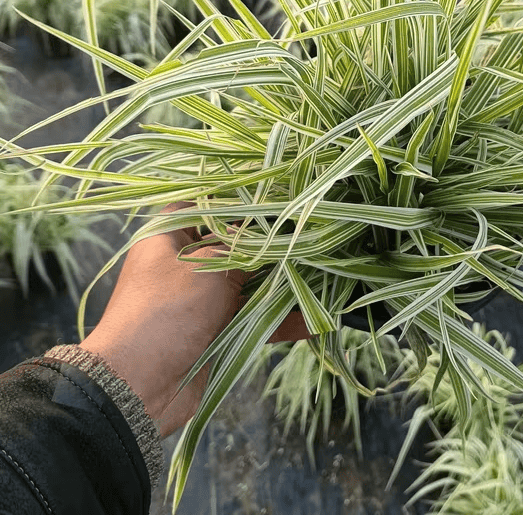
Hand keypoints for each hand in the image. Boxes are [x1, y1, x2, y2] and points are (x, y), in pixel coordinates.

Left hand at [80, 202, 311, 438]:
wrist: (137, 387)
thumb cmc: (166, 311)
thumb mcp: (208, 268)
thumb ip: (244, 249)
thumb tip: (273, 232)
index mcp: (170, 237)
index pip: (208, 206)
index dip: (242, 202)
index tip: (280, 200)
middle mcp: (186, 264)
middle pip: (237, 244)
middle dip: (274, 245)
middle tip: (313, 237)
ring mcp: (203, 299)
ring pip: (251, 282)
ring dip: (284, 283)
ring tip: (322, 275)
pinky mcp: (217, 330)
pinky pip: (254, 318)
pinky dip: (281, 319)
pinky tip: (315, 320)